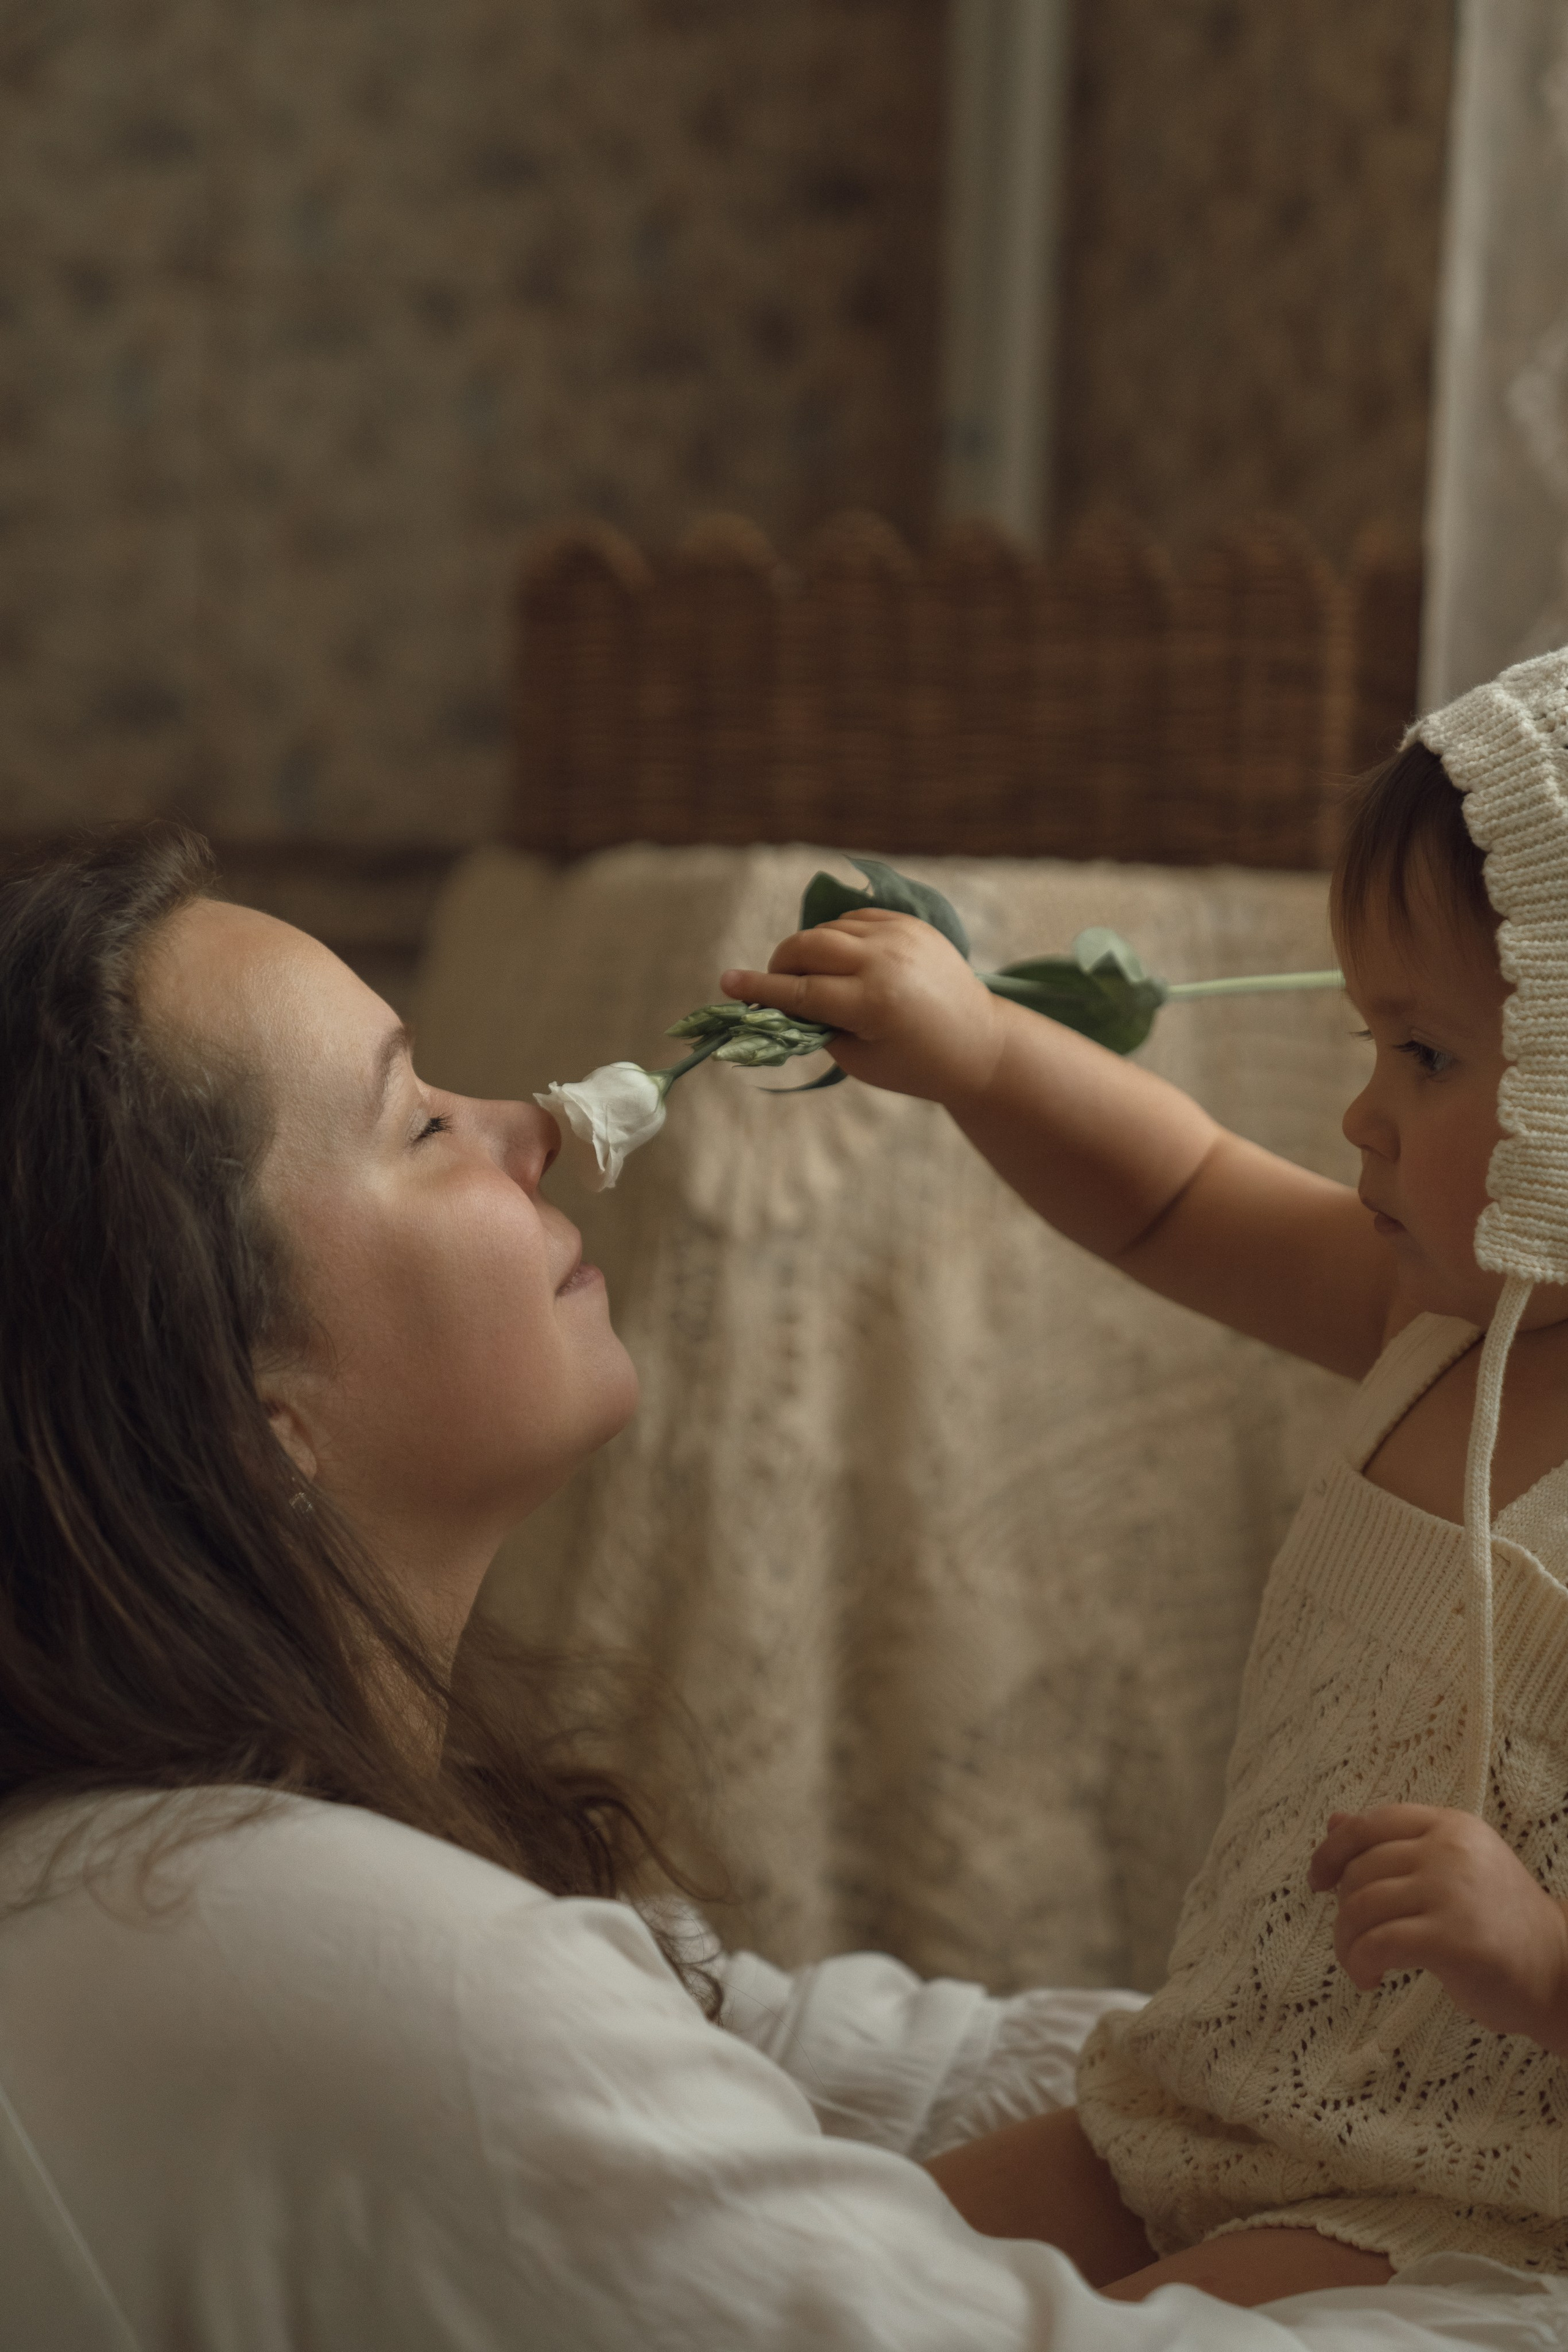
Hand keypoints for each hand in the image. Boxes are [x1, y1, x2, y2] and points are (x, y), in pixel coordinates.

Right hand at [721, 909, 1008, 1107]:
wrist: (981, 1044)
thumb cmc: (915, 1065)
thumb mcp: (860, 1059)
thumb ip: (818, 1027)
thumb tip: (781, 1002)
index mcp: (872, 1002)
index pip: (799, 990)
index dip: (759, 987)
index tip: (726, 981)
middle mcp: (885, 960)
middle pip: (808, 946)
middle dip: (782, 963)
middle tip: (776, 984)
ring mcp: (901, 936)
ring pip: (829, 929)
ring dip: (811, 950)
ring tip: (814, 978)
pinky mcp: (911, 924)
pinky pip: (856, 919)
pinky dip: (839, 937)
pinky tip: (842, 959)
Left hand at [1309, 1804, 1567, 2050]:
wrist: (1559, 1971)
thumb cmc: (1498, 1923)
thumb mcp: (1451, 1869)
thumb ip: (1396, 1845)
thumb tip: (1334, 1821)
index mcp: (1450, 1826)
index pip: (1371, 1824)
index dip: (1333, 1850)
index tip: (1317, 1881)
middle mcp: (1449, 1849)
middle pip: (1360, 1870)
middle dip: (1343, 1910)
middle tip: (1354, 1941)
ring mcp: (1452, 1891)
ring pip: (1361, 1907)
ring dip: (1346, 1943)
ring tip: (1359, 1965)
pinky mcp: (1452, 1938)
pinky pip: (1377, 1944)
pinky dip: (1360, 1964)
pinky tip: (1368, 1980)